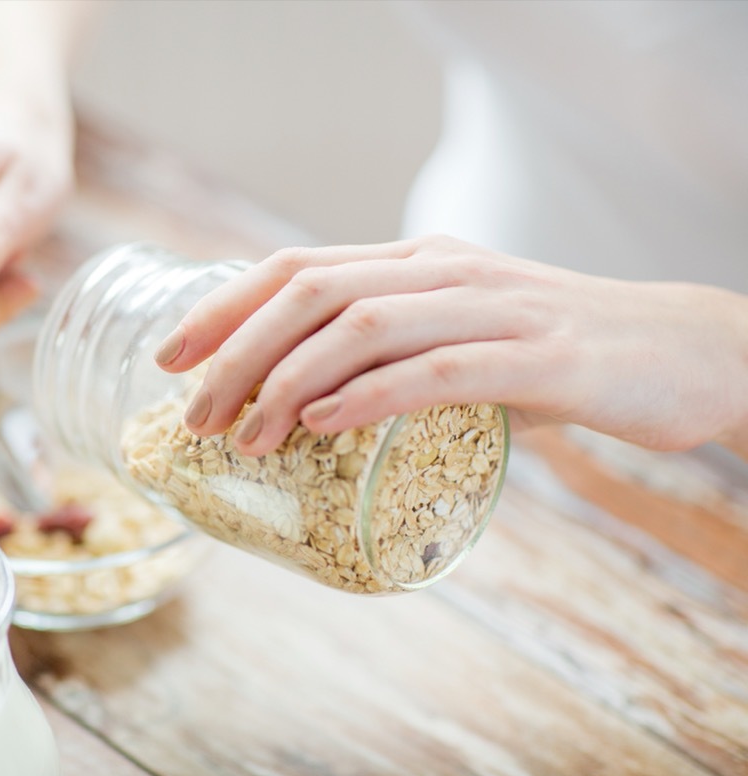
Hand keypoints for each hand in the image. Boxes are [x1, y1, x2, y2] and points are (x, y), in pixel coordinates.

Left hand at [154, 235, 747, 454]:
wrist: (683, 351)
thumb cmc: (557, 354)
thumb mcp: (460, 337)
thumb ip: (396, 358)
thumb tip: (316, 410)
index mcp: (417, 261)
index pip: (297, 265)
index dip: (223, 306)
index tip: (169, 355)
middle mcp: (444, 270)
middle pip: (311, 290)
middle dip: (235, 351)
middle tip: (193, 415)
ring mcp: (493, 308)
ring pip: (362, 326)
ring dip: (287, 383)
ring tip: (243, 437)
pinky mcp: (540, 359)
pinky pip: (438, 370)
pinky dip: (370, 396)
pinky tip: (322, 426)